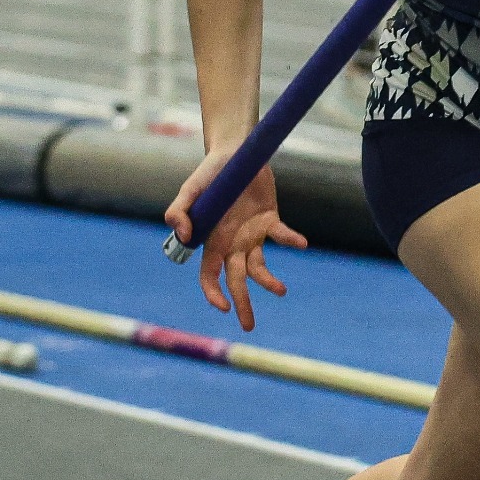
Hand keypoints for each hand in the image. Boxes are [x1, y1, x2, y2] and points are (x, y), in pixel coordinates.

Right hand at [163, 153, 306, 331]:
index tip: (223, 307)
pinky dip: (291, 240)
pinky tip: (301, 243)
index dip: (214, 293)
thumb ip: (178, 212)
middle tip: (248, 326)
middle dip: (241, 304)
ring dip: (269, 281)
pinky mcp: (269, 219)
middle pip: (236, 281)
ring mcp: (252, 233)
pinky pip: (281, 235)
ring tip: (280, 290)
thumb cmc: (208, 175)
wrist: (234, 153)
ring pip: (259, 267)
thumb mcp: (188, 191)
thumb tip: (184, 238)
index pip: (209, 276)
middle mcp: (232, 243)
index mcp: (212, 241)